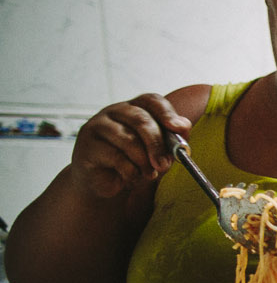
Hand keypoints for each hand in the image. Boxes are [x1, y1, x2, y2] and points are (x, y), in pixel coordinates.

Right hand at [71, 94, 192, 200]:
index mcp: (134, 108)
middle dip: (157, 144)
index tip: (179, 129)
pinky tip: (131, 177)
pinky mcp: (88, 145)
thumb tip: (182, 127)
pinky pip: (116, 158)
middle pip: (141, 120)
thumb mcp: (158, 150)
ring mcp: (98, 126)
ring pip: (129, 140)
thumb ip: (172, 139)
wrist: (105, 181)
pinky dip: (130, 172)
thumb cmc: (134, 162)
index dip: (167, 113)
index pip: (152, 101)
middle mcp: (114, 112)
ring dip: (144, 162)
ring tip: (148, 174)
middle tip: (165, 165)